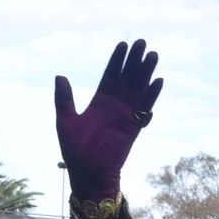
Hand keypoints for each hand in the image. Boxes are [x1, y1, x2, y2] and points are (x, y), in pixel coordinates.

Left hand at [54, 39, 163, 200]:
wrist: (89, 175)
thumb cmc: (74, 152)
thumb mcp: (65, 122)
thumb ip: (64, 99)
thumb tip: (60, 76)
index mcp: (98, 102)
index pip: (110, 75)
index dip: (117, 60)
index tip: (123, 44)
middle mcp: (114, 106)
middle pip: (127, 78)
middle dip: (134, 61)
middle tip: (142, 43)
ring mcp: (125, 116)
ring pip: (138, 89)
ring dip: (146, 73)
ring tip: (152, 55)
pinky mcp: (134, 128)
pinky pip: (145, 109)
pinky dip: (152, 96)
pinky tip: (158, 81)